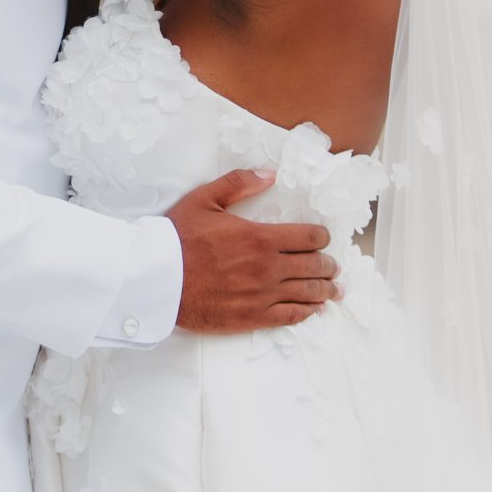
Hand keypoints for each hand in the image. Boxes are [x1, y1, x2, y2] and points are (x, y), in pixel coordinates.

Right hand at [166, 168, 338, 333]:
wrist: (158, 279)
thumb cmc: (179, 239)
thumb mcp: (205, 199)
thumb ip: (239, 183)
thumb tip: (269, 174)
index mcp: (260, 237)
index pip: (309, 238)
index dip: (322, 238)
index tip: (323, 239)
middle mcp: (268, 267)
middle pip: (314, 266)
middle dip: (327, 265)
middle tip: (331, 266)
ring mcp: (263, 295)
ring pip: (308, 293)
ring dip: (325, 290)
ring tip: (333, 289)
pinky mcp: (253, 317)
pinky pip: (291, 316)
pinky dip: (307, 312)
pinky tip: (314, 309)